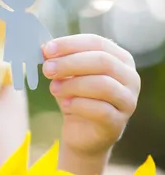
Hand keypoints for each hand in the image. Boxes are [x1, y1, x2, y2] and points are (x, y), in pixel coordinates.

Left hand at [42, 34, 139, 157]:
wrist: (82, 132)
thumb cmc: (77, 96)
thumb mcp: (66, 74)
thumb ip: (59, 60)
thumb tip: (45, 48)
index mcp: (119, 58)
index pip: (97, 42)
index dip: (70, 44)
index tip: (47, 50)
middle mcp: (130, 77)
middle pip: (102, 61)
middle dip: (70, 63)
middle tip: (47, 69)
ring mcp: (128, 100)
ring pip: (103, 85)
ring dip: (72, 85)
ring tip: (53, 89)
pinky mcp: (118, 122)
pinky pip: (101, 110)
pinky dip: (79, 104)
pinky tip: (65, 104)